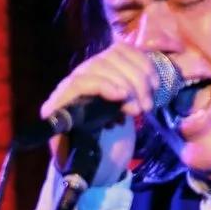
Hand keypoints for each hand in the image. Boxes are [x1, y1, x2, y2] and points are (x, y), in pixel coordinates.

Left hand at [39, 45, 160, 188]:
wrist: (93, 149)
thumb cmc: (86, 156)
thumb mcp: (80, 158)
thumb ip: (81, 149)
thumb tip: (91, 143)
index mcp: (58, 105)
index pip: (79, 83)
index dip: (103, 86)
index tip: (124, 98)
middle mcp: (71, 82)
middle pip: (100, 65)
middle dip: (128, 85)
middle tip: (142, 109)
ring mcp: (91, 69)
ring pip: (115, 56)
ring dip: (140, 77)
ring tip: (147, 103)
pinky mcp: (109, 64)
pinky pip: (127, 52)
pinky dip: (144, 66)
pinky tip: (152, 85)